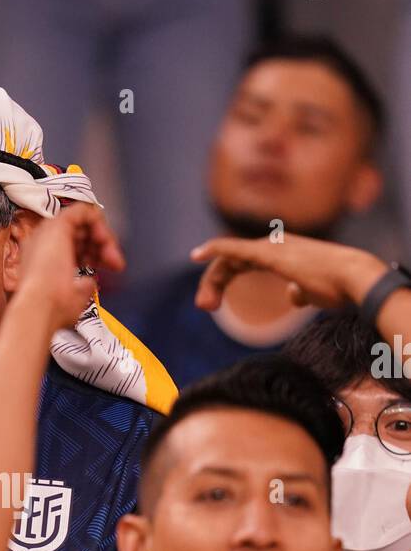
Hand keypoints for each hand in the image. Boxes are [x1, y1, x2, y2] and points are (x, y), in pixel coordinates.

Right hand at [16, 204, 125, 332]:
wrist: (40, 308)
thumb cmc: (51, 309)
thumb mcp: (73, 297)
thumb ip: (83, 285)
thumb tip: (90, 281)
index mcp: (44, 259)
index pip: (74, 246)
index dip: (96, 254)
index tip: (111, 268)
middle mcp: (44, 243)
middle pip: (80, 233)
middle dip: (103, 246)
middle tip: (115, 263)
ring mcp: (48, 232)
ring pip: (83, 221)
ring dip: (104, 237)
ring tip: (113, 256)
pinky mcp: (57, 224)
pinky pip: (83, 210)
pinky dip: (99, 222)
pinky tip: (105, 240)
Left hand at [191, 234, 385, 313]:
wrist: (354, 278)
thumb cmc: (339, 287)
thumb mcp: (312, 292)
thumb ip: (298, 291)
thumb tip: (291, 296)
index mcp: (281, 251)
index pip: (241, 262)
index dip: (223, 279)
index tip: (212, 303)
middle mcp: (274, 243)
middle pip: (231, 261)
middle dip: (213, 283)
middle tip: (204, 307)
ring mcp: (271, 246)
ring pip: (229, 259)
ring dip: (211, 280)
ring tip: (204, 305)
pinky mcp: (269, 253)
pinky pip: (234, 249)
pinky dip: (215, 249)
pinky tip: (197, 255)